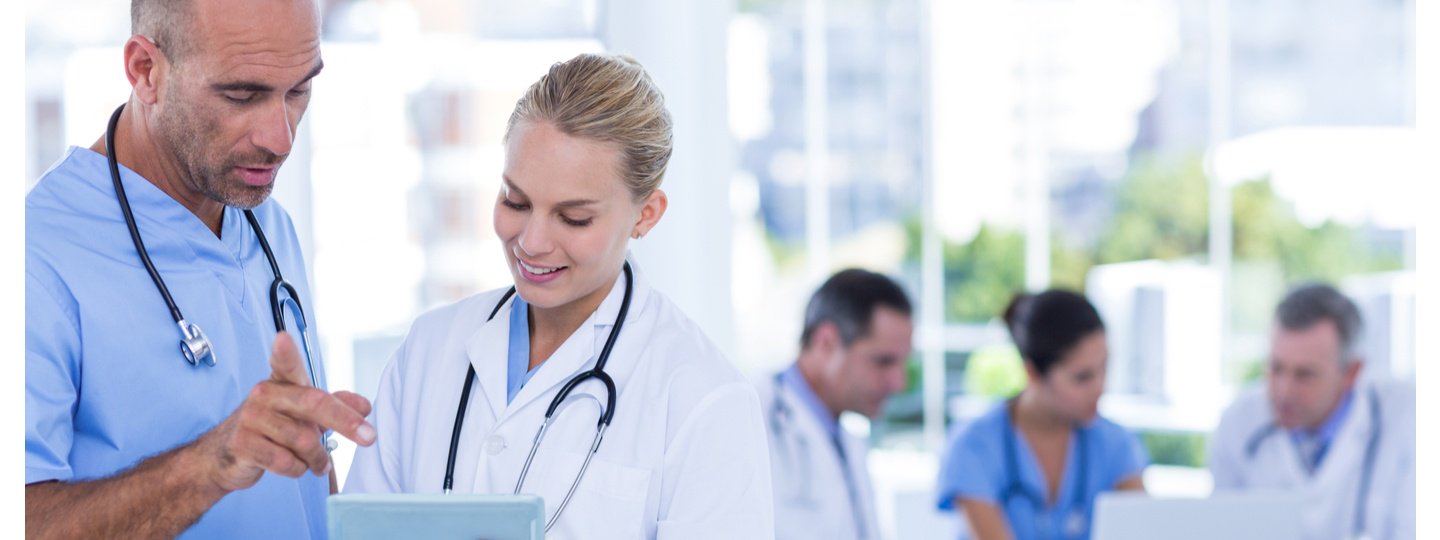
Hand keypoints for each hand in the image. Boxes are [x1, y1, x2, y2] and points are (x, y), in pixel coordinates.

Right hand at [195, 332, 375, 492]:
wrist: (225, 455)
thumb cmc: (271, 428)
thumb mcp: (303, 413)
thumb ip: (334, 406)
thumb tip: (365, 406)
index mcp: (281, 382)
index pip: (285, 363)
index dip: (285, 352)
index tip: (283, 338)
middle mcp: (265, 395)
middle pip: (313, 404)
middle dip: (346, 422)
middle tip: (370, 437)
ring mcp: (251, 418)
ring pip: (304, 440)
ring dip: (318, 458)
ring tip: (319, 462)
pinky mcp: (242, 444)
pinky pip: (285, 461)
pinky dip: (298, 469)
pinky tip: (296, 467)